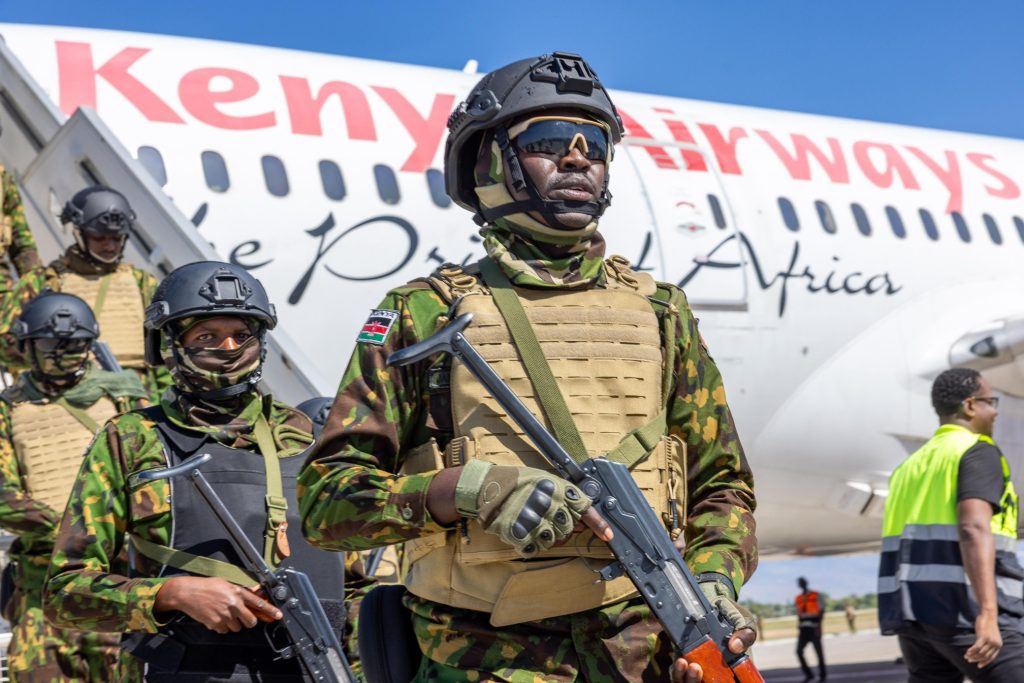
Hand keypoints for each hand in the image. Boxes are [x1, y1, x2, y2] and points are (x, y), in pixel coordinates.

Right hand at [154, 576, 281, 633]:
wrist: (187, 592)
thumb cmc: (206, 586)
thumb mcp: (226, 583)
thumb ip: (239, 591)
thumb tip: (252, 597)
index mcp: (237, 592)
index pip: (258, 603)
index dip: (270, 610)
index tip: (278, 615)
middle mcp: (233, 604)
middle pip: (250, 621)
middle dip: (248, 621)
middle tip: (242, 617)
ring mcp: (225, 615)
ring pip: (237, 628)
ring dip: (233, 624)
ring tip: (223, 613)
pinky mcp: (215, 624)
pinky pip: (224, 631)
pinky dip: (221, 627)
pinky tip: (215, 617)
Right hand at [454, 460, 606, 556]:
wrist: (488, 487)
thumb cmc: (518, 482)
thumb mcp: (545, 479)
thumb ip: (564, 497)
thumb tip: (581, 521)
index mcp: (556, 487)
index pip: (584, 508)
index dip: (598, 523)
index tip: (609, 535)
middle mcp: (548, 503)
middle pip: (570, 528)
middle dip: (563, 528)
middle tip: (548, 519)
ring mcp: (534, 519)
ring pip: (555, 539)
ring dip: (547, 536)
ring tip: (534, 523)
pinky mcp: (520, 534)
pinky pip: (537, 547)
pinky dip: (532, 543)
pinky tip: (525, 531)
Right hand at [965, 611, 1001, 667]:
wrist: (988, 615)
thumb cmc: (987, 624)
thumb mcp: (989, 635)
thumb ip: (987, 643)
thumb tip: (981, 650)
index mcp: (998, 645)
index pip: (992, 658)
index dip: (984, 662)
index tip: (978, 665)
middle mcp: (996, 644)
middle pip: (985, 656)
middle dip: (976, 659)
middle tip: (969, 660)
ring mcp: (990, 641)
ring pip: (980, 652)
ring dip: (972, 655)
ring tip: (966, 656)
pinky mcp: (984, 637)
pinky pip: (977, 647)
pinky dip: (971, 650)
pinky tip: (967, 651)